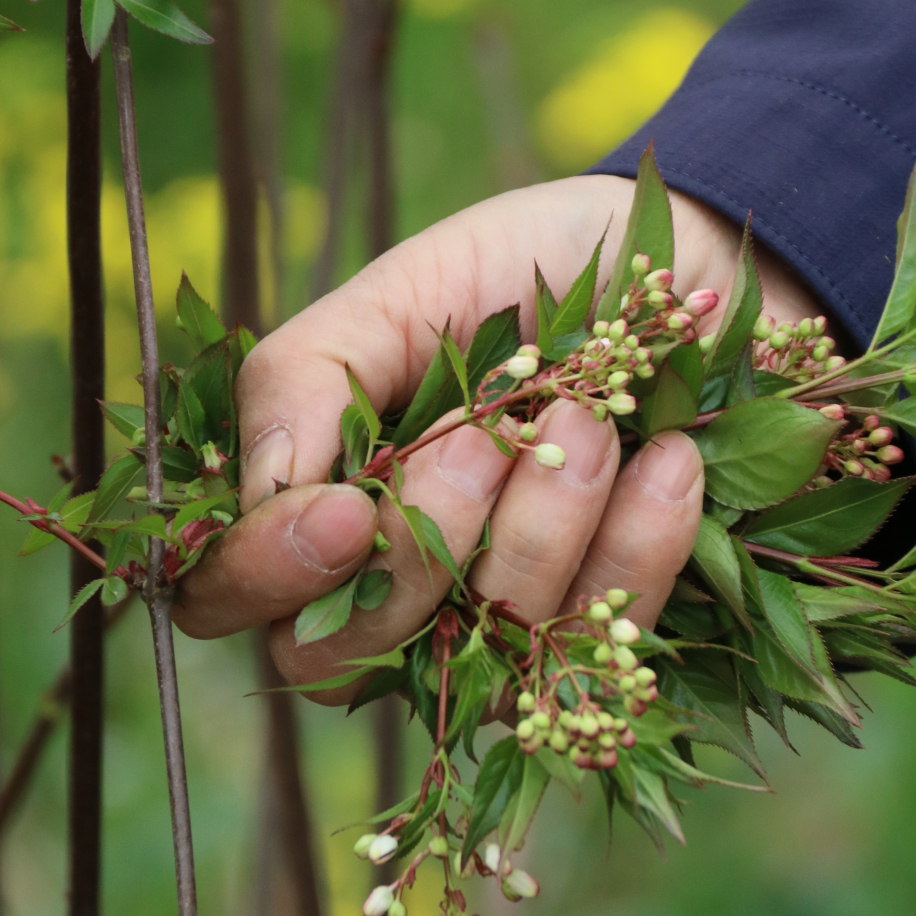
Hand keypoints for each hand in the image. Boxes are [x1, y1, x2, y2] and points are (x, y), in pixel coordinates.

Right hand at [176, 174, 820, 693]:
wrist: (683, 260)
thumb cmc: (525, 272)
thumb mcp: (401, 292)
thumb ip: (304, 379)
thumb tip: (258, 489)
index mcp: (313, 504)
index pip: (231, 598)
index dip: (273, 572)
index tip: (349, 508)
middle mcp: (390, 592)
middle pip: (345, 654)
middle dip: (423, 543)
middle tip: (486, 434)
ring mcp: (496, 631)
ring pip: (486, 645)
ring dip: (545, 521)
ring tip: (589, 415)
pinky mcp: (606, 640)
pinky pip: (603, 639)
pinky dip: (640, 540)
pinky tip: (665, 460)